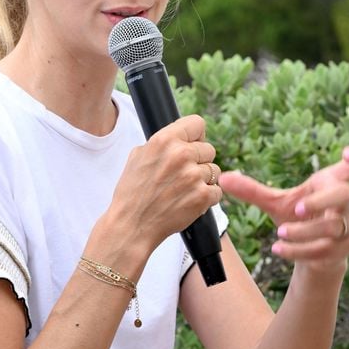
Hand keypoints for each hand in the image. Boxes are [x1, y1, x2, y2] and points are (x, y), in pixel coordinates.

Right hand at [109, 115, 221, 253]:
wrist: (132, 225)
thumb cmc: (133, 192)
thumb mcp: (138, 157)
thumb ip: (161, 143)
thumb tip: (180, 137)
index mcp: (164, 140)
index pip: (197, 124)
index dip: (196, 135)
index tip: (193, 144)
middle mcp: (181, 154)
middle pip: (209, 149)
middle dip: (199, 161)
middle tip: (183, 175)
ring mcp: (194, 176)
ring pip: (214, 170)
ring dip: (203, 180)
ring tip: (183, 190)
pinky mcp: (203, 196)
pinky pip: (217, 191)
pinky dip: (206, 197)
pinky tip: (189, 201)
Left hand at [219, 145, 348, 272]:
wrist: (314, 253)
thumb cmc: (299, 217)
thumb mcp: (275, 202)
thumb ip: (252, 190)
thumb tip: (224, 178)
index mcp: (331, 182)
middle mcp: (345, 203)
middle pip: (345, 195)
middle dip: (322, 201)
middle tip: (299, 208)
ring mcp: (348, 227)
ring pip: (332, 227)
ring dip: (304, 232)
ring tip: (280, 233)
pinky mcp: (344, 249)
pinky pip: (325, 250)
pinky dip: (300, 250)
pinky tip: (279, 249)